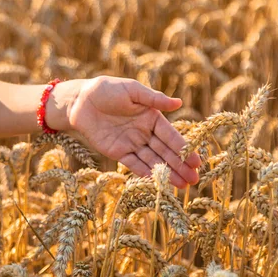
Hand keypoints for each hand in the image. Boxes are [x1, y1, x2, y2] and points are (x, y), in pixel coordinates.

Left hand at [51, 76, 200, 188]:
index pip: (170, 136)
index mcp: (152, 117)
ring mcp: (132, 143)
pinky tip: (157, 183)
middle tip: (194, 180)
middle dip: (180, 166)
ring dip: (167, 173)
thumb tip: (179, 102)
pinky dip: (145, 173)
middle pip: (165, 151)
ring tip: (182, 186)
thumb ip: (154, 99)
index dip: (183, 148)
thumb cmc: (107, 90)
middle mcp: (145, 132)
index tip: (196, 161)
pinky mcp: (118, 152)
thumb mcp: (132, 90)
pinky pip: (134, 164)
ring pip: (152, 161)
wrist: (80, 101)